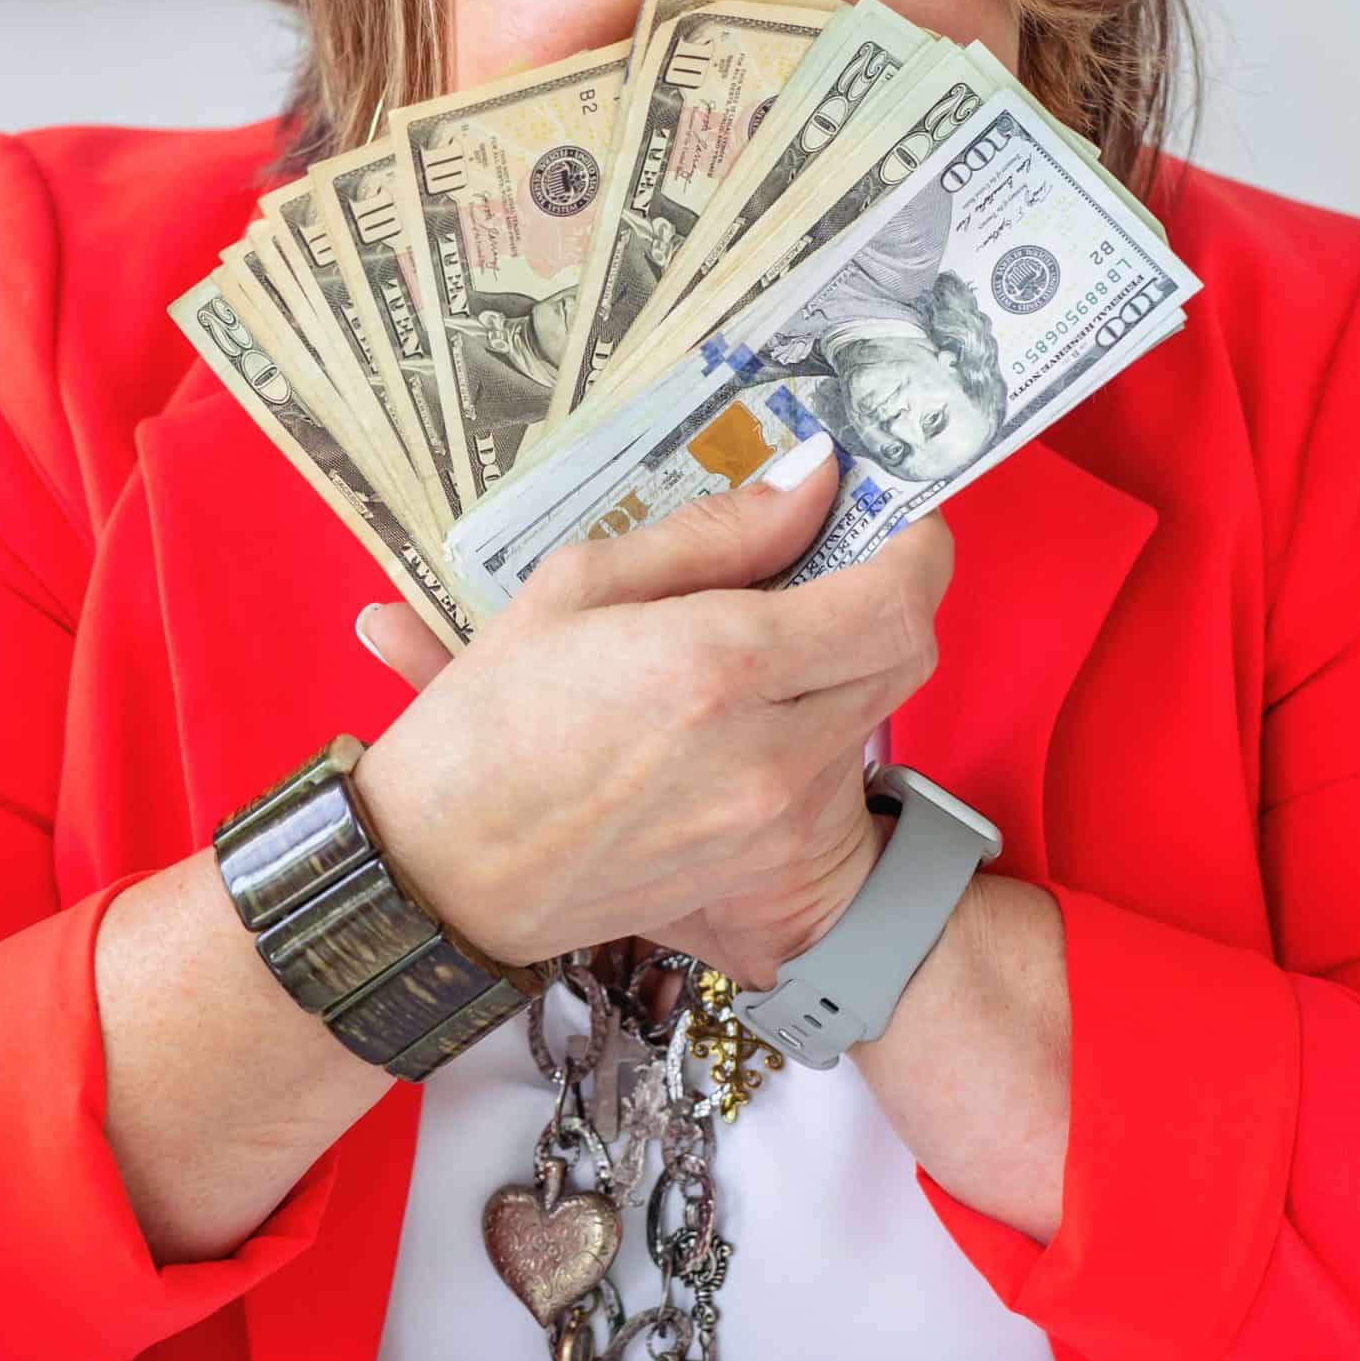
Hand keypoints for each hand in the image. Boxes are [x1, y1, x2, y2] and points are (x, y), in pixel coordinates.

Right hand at [351, 435, 954, 993]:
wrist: (445, 877)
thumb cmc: (488, 721)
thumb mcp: (575, 587)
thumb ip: (713, 534)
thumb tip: (811, 483)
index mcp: (720, 663)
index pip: (896, 597)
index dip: (914, 543)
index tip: (889, 511)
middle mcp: (771, 747)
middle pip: (909, 651)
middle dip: (893, 591)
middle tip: (838, 556)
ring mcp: (777, 815)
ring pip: (875, 709)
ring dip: (851, 654)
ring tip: (772, 628)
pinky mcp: (767, 857)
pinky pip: (831, 767)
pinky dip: (812, 718)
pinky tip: (737, 704)